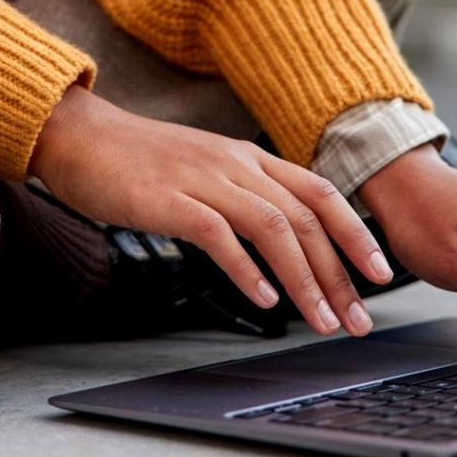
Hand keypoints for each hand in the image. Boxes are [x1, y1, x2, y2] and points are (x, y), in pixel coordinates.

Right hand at [29, 86, 394, 334]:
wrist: (77, 136)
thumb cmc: (136, 161)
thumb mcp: (202, 168)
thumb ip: (240, 195)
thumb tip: (277, 239)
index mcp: (247, 157)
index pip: (319, 191)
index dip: (354, 233)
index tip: (379, 273)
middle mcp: (234, 163)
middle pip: (305, 216)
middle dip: (339, 272)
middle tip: (356, 318)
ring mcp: (202, 179)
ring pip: (273, 227)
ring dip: (304, 279)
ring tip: (320, 320)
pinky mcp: (168, 200)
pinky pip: (219, 235)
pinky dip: (247, 270)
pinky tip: (263, 299)